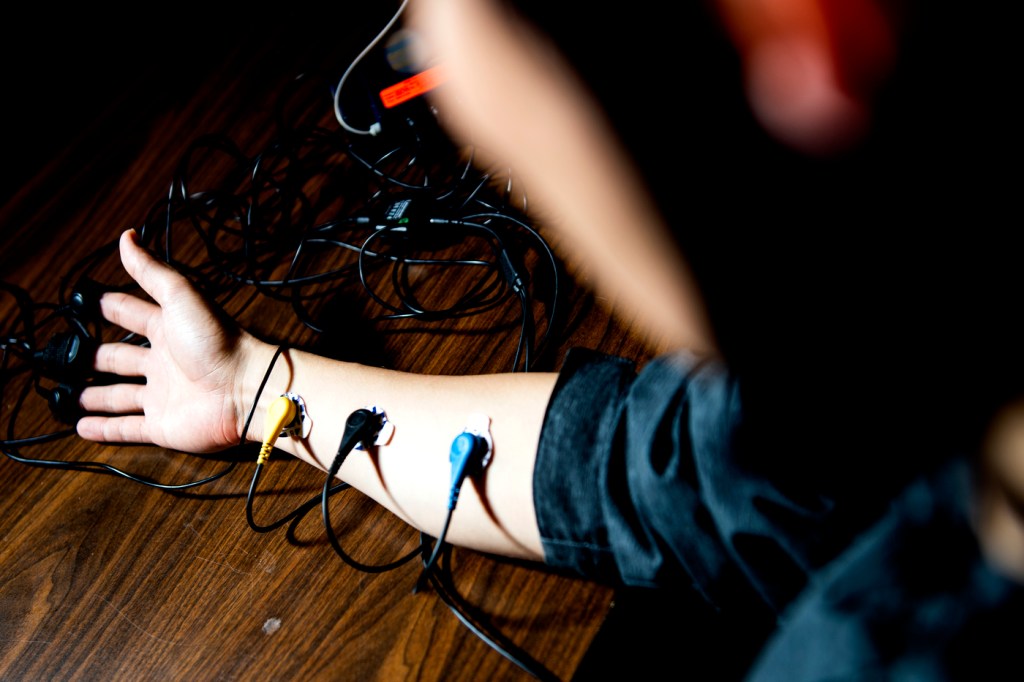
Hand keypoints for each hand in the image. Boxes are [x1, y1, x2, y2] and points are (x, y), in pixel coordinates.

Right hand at [76, 229, 255, 452]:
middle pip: (120, 359)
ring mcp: (161, 396)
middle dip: (95, 358)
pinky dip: (104, 429)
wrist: (244, 388)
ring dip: (96, 395)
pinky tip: (82, 426)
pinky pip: (127, 428)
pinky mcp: (161, 425)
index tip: (86, 304)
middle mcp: (162, 363)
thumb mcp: (181, 296)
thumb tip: (127, 236)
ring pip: (120, 395)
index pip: (129, 315)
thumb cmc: (216, 340)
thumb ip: (150, 271)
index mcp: (166, 329)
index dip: (109, 308)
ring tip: (70, 395)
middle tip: (68, 357)